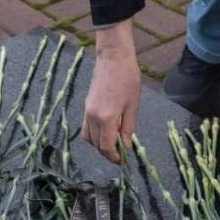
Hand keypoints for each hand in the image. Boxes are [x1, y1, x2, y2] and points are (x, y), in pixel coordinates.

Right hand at [79, 21, 140, 162]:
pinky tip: (105, 131)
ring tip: (112, 144)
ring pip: (88, 137)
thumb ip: (128, 127)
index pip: (106, 146)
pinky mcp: (86, 106)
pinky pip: (85, 127)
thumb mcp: (133, 105)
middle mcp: (93, 116)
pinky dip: (93, 135)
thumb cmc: (128, 78)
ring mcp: (87, 111)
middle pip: (96, 144)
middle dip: (107, 153)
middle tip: (120, 154)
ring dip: (98, 145)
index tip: (121, 161)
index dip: (114, 157)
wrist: (113, 58)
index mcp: (107, 117)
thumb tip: (125, 146)